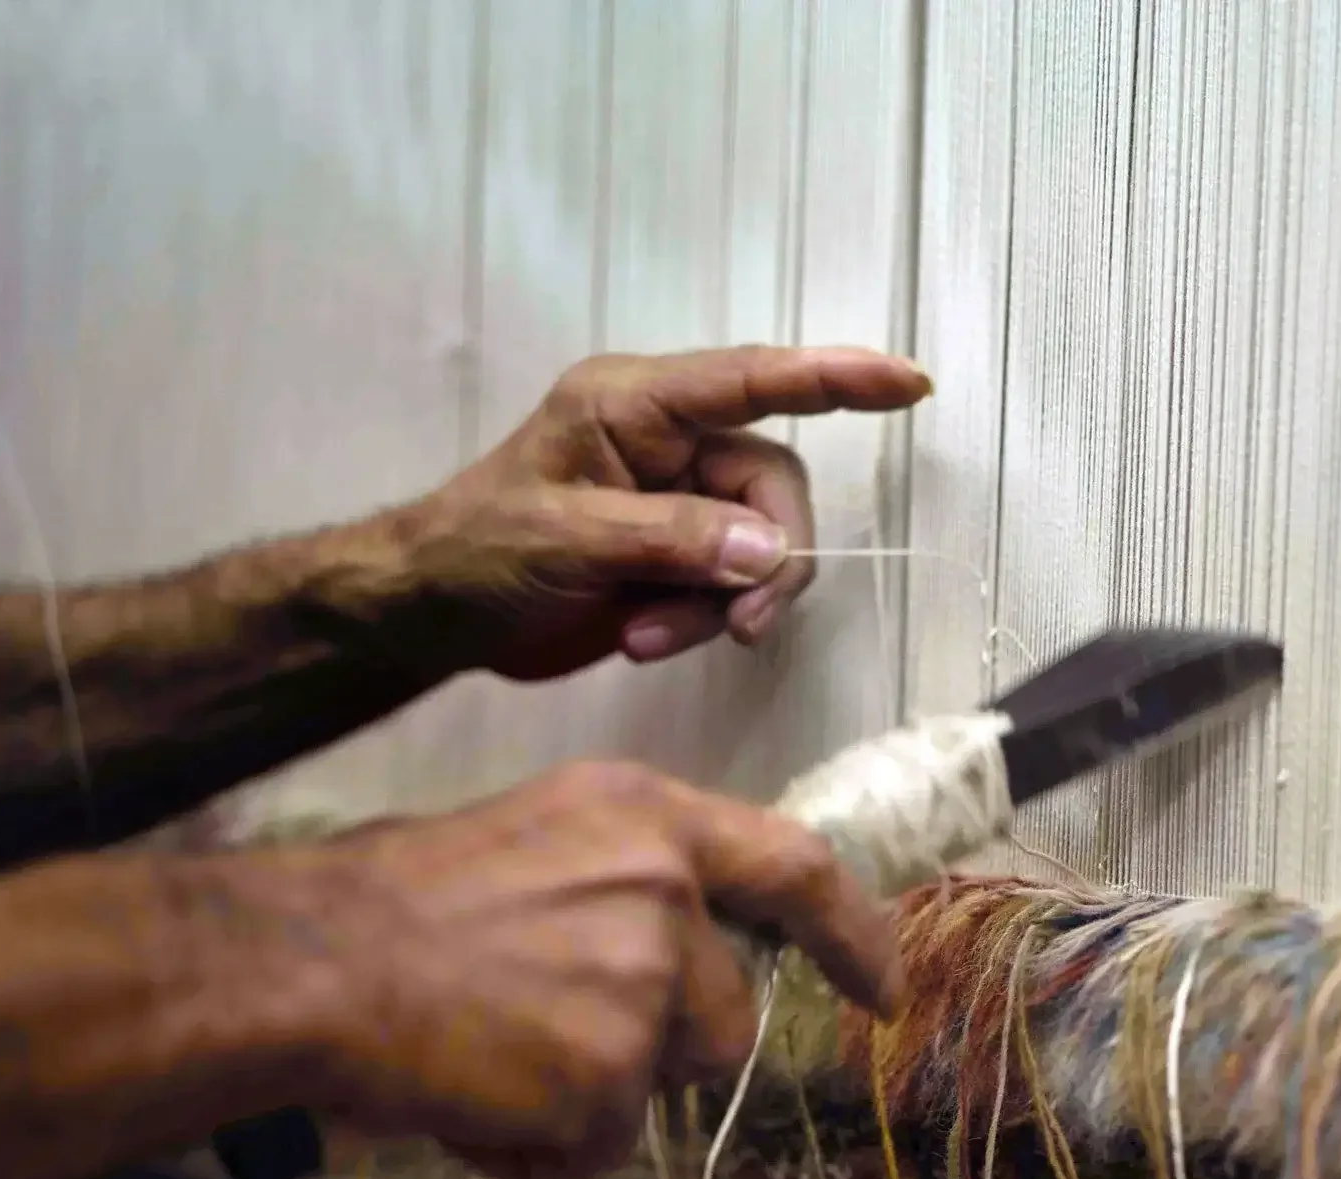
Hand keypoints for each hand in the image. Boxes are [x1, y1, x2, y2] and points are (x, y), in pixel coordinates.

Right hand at [244, 760, 902, 1178]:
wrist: (312, 964)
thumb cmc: (398, 899)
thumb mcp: (537, 839)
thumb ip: (630, 883)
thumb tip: (683, 954)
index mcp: (649, 818)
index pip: (797, 870)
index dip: (855, 934)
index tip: (885, 988)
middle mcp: (664, 891)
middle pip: (729, 1014)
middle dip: (661, 1046)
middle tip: (548, 1031)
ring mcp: (643, 985)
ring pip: (663, 1083)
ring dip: (595, 1098)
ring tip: (495, 1062)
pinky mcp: (608, 1075)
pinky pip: (599, 1147)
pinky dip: (540, 1149)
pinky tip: (473, 1104)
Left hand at [394, 344, 932, 681]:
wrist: (433, 614)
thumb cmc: (476, 552)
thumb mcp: (567, 540)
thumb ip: (670, 538)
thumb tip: (766, 548)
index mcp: (635, 404)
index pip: (752, 379)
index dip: (835, 377)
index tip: (908, 384)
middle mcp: (668, 441)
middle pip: (774, 488)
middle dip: (764, 562)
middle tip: (735, 626)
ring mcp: (676, 500)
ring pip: (759, 546)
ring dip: (720, 604)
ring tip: (650, 638)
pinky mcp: (676, 555)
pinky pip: (731, 586)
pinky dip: (700, 621)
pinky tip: (641, 640)